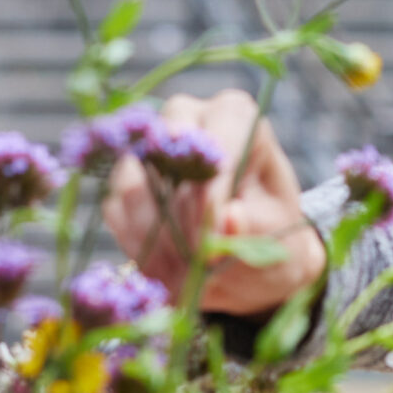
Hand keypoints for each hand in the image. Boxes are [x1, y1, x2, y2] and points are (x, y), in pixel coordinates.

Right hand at [102, 90, 326, 315]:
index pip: (209, 141)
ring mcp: (149, 148)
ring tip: (188, 276)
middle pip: (159, 156)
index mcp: (234, 117)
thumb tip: (229, 218)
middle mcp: (186, 119)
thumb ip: (253, 227)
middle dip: (177, 218)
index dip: (208, 194)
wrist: (248, 257)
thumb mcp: (274, 232)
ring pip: (131, 188)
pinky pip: (117, 213)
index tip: (213, 242)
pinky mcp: (125, 183)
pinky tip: (170, 272)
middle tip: (198, 264)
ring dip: (157, 241)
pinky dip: (141, 249)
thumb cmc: (269, 231)